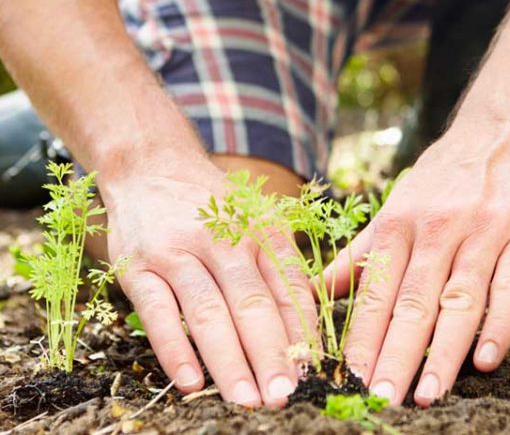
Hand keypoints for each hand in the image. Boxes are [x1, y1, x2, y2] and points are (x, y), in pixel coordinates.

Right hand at [101, 159, 316, 406]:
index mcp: (259, 229)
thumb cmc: (212, 206)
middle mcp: (221, 238)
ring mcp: (177, 252)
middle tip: (283, 395)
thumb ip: (278, 267)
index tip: (311, 371)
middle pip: (251, 303)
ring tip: (246, 399)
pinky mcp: (139, 266)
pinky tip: (191, 382)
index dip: (302, 332)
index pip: (288, 286)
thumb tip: (304, 329)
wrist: (152, 168)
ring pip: (207, 312)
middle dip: (270, 354)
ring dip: (229, 360)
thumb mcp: (254, 220)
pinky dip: (175, 349)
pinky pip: (157, 312)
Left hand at [326, 118, 509, 405]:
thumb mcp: (395, 204)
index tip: (349, 375)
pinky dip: (499, 323)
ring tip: (426, 393)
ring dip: (443, 351)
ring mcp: (482, 232)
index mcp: (399, 222)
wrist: (502, 126)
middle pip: (412, 301)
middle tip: (381, 398)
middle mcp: (436, 228)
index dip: (362, 335)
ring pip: (458, 299)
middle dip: (395, 353)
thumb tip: (317, 288)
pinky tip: (485, 360)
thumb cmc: (443, 173)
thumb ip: (361, 251)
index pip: (376, 289)